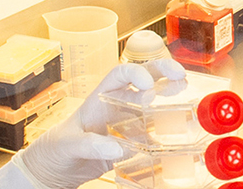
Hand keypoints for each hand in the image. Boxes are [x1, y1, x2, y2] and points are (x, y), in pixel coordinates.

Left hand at [12, 60, 186, 188]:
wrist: (55, 170)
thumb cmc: (55, 148)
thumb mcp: (66, 144)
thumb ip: (88, 144)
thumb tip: (116, 146)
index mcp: (100, 97)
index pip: (120, 74)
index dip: (136, 73)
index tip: (147, 84)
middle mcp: (118, 106)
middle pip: (145, 80)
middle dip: (164, 72)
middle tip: (180, 75)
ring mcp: (128, 125)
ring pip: (155, 106)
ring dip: (171, 100)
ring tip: (187, 97)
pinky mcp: (132, 145)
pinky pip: (153, 137)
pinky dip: (167, 137)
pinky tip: (178, 137)